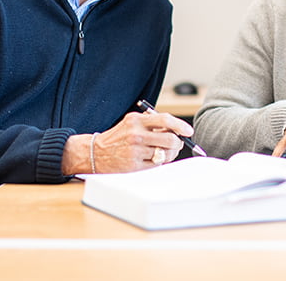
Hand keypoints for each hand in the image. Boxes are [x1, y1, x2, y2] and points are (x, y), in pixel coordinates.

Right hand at [65, 111, 191, 173]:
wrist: (96, 153)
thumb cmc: (118, 137)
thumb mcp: (132, 123)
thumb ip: (152, 123)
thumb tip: (177, 129)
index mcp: (136, 120)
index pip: (165, 120)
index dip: (180, 125)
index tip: (189, 131)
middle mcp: (136, 134)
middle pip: (169, 139)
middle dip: (178, 143)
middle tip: (178, 144)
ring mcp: (135, 151)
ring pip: (165, 154)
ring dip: (170, 154)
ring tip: (164, 152)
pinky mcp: (134, 166)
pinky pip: (157, 165)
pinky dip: (160, 162)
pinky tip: (153, 159)